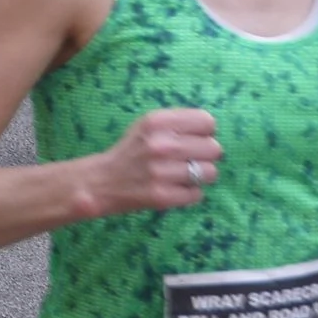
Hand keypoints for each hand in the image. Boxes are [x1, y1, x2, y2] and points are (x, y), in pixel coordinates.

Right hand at [95, 107, 221, 215]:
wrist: (102, 181)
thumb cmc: (132, 150)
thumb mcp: (148, 125)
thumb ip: (178, 123)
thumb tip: (213, 129)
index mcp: (157, 121)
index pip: (207, 121)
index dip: (205, 132)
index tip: (195, 139)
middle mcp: (161, 144)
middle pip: (214, 148)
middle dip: (205, 155)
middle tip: (190, 160)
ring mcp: (162, 172)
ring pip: (210, 173)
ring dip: (201, 176)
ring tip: (183, 175)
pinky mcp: (163, 196)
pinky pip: (198, 194)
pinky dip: (190, 193)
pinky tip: (175, 188)